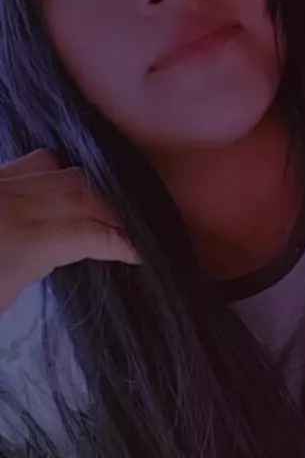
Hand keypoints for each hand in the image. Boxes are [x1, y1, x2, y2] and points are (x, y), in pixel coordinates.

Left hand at [0, 149, 139, 315]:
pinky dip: (61, 170)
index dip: (120, 243)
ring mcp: (9, 184)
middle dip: (114, 215)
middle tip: (128, 233)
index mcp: (28, 243)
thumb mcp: (4, 297)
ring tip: (104, 209)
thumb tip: (60, 258)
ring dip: (93, 191)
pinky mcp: (0, 173)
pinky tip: (65, 184)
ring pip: (69, 173)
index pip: (90, 234)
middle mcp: (22, 206)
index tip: (137, 254)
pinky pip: (40, 161)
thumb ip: (36, 272)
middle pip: (86, 198)